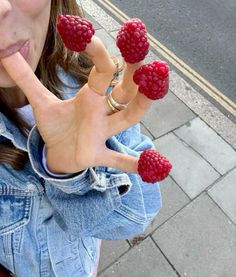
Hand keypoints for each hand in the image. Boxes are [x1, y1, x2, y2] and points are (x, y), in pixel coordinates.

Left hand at [1, 51, 150, 174]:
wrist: (57, 152)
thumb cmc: (56, 126)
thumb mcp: (41, 102)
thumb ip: (26, 79)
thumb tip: (6, 54)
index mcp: (90, 97)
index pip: (101, 71)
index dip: (97, 54)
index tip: (87, 36)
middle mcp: (102, 112)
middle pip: (124, 91)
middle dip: (134, 75)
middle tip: (145, 57)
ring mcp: (102, 134)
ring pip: (126, 119)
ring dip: (138, 107)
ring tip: (150, 93)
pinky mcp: (98, 155)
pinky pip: (118, 160)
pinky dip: (132, 163)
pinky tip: (150, 165)